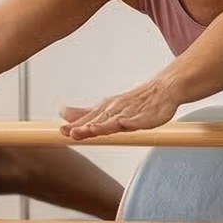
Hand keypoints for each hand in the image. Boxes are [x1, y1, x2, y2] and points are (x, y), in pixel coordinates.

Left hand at [59, 80, 182, 139]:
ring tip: (92, 129)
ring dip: (104, 125)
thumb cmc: (133, 101)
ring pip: (116, 120)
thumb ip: (84, 113)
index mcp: (106, 109)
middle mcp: (116, 110)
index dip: (75, 126)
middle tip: (72, 132)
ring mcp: (131, 113)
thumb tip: (62, 113)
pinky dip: (131, 122)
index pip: (88, 119)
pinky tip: (124, 124)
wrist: (161, 89)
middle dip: (86, 127)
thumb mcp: (105, 108)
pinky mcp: (148, 116)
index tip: (61, 131)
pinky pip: (139, 120)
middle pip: (99, 120)